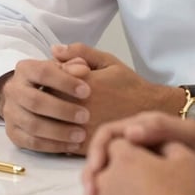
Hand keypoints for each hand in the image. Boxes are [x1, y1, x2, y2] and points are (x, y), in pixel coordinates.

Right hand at [0, 57, 91, 153]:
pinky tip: (72, 146)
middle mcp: (13, 89)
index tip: (87, 91)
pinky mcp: (13, 133)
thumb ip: (76, 62)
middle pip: (35, 101)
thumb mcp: (68, 66)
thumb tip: (82, 68)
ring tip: (81, 135)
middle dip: (62, 110)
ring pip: (32, 125)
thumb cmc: (58, 78)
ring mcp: (10, 112)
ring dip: (59, 132)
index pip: (43, 72)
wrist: (34, 96)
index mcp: (25, 68)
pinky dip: (53, 145)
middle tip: (86, 116)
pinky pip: (31, 143)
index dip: (65, 82)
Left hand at [51, 44, 183, 154]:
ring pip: (49, 123)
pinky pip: (59, 142)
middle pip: (46, 100)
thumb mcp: (107, 61)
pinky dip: (56, 135)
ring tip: (57, 111)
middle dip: (47, 96)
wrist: (148, 110)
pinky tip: (63, 127)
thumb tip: (54, 49)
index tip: (56, 76)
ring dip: (49, 117)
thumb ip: (80, 52)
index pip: (49, 78)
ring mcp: (82, 128)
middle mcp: (80, 106)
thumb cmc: (128, 84)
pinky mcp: (85, 145)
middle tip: (54, 94)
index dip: (50, 77)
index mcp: (84, 83)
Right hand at [83, 111, 194, 194]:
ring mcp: (144, 169)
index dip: (97, 151)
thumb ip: (163, 127)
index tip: (96, 173)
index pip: (110, 134)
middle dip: (92, 175)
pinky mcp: (149, 189)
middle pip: (105, 157)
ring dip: (98, 191)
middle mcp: (140, 146)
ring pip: (111, 178)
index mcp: (147, 128)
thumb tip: (129, 131)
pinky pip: (123, 194)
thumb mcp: (193, 135)